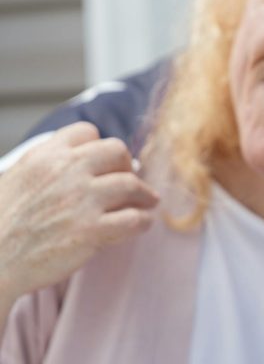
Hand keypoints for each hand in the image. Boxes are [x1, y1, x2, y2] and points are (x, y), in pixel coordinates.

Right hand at [0, 122, 158, 302]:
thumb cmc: (0, 224)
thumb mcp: (15, 178)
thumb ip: (46, 165)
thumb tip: (80, 160)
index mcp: (44, 156)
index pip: (87, 132)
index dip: (99, 146)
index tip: (105, 163)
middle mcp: (65, 172)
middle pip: (116, 151)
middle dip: (126, 166)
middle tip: (132, 180)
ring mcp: (80, 201)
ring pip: (131, 184)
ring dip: (144, 194)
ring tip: (149, 202)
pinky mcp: (90, 231)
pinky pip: (134, 219)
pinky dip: (143, 220)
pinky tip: (142, 224)